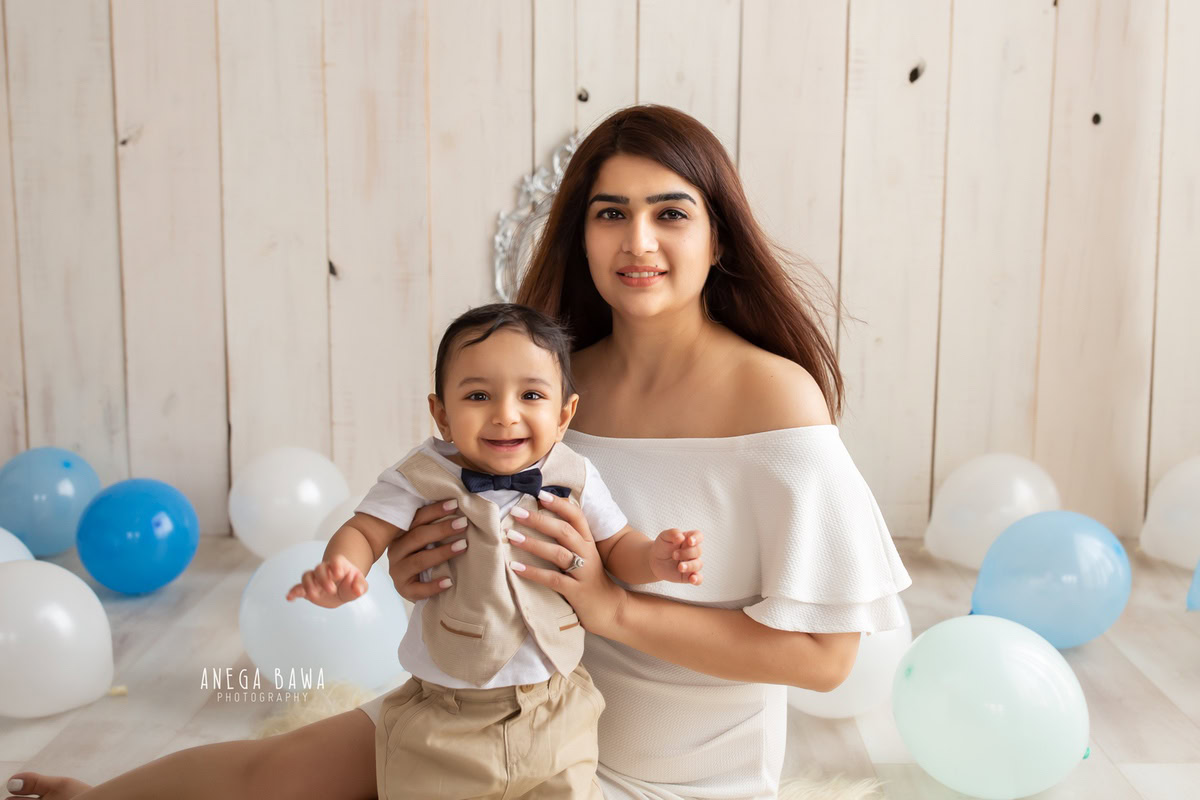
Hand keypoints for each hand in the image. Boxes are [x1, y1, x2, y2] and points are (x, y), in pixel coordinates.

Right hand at [285, 554, 366, 607]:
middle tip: (332, 590)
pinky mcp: (308, 589)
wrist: (343, 588)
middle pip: (320, 568)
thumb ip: (360, 585)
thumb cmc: (352, 583)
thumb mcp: (360, 584)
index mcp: (339, 565)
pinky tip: (290, 598)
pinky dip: (293, 592)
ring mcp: (315, 579)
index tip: (338, 574)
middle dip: (324, 579)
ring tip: (313, 595)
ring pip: (307, 576)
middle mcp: (325, 570)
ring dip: (308, 585)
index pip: (336, 560)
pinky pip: (298, 588)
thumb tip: (358, 590)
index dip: (335, 565)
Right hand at [386, 499, 469, 601]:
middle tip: (463, 523)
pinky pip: (419, 589)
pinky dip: (434, 586)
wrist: (417, 586)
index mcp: (401, 533)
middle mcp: (396, 550)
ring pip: (419, 560)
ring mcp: (398, 571)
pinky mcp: (404, 589)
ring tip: (463, 546)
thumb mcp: (427, 539)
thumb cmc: (426, 555)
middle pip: (418, 536)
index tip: (455, 504)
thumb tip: (458, 507)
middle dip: (442, 529)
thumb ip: (435, 526)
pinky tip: (449, 582)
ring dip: (442, 552)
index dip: (435, 510)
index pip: (417, 518)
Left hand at [505, 493, 627, 637]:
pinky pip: (553, 579)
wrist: (610, 609)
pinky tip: (516, 567)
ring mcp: (583, 573)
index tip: (540, 494)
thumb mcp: (585, 556)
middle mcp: (588, 554)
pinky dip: (533, 572)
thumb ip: (569, 540)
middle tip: (516, 512)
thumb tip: (542, 520)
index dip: (559, 504)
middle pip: (564, 531)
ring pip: (557, 553)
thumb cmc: (591, 580)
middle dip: (539, 519)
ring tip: (512, 537)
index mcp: (589, 542)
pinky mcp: (576, 591)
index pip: (576, 516)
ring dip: (533, 543)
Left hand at [650, 528, 703, 584]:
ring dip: (690, 566)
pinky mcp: (689, 575)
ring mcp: (692, 563)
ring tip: (679, 567)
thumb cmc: (662, 546)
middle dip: (686, 553)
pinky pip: (698, 579)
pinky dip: (697, 579)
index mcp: (688, 539)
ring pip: (698, 564)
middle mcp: (693, 551)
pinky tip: (692, 579)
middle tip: (674, 555)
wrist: (654, 560)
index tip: (690, 541)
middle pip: (698, 551)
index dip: (697, 538)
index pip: (698, 536)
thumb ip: (673, 534)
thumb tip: (681, 537)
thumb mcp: (664, 536)